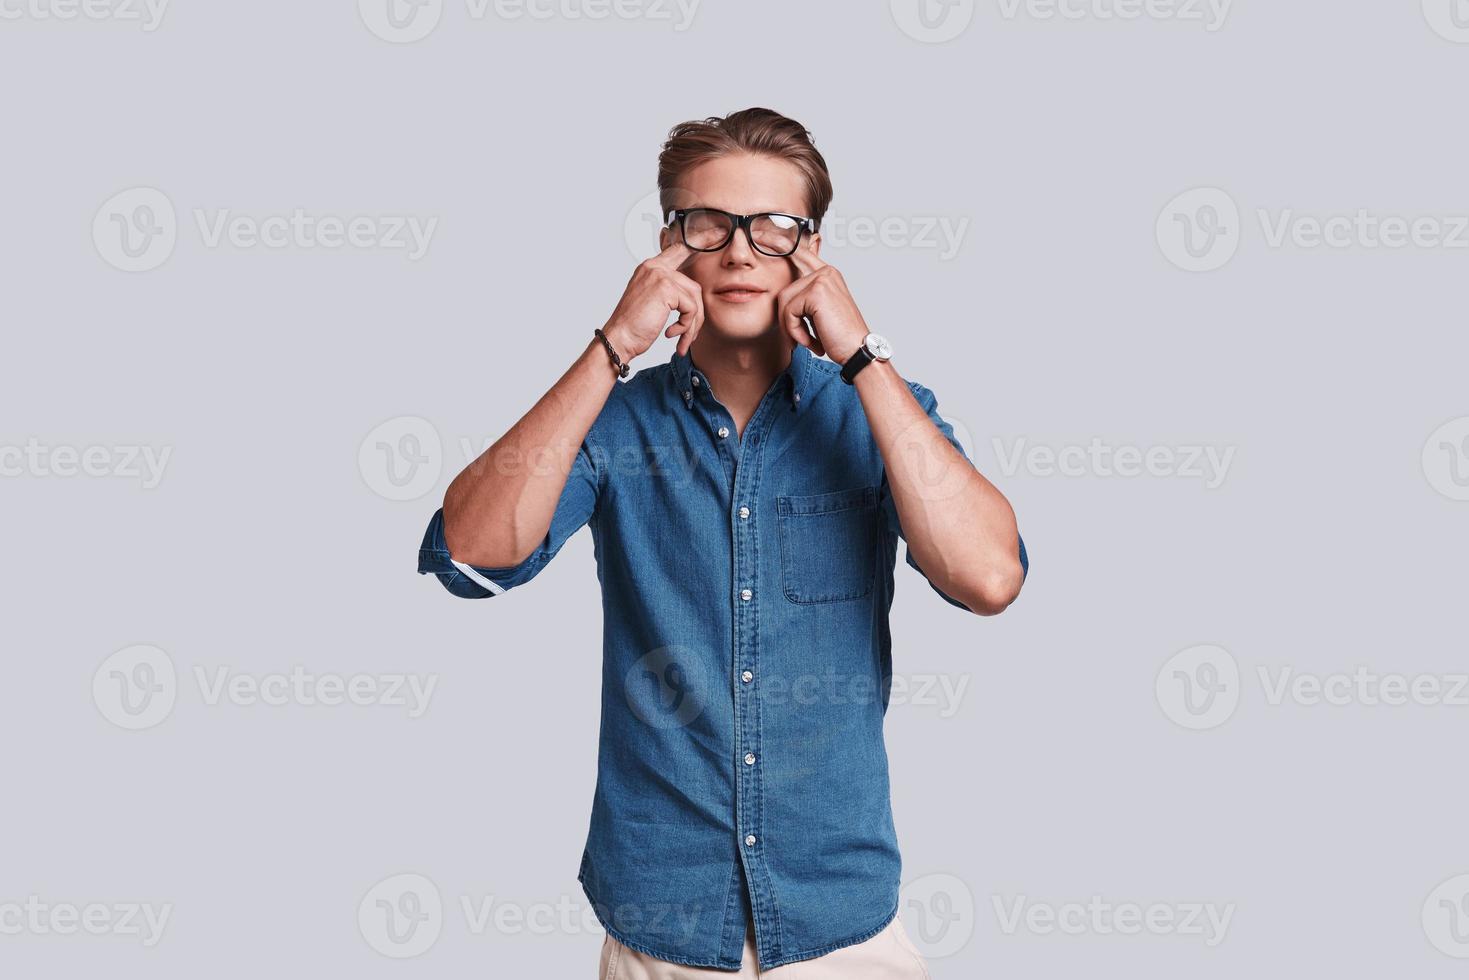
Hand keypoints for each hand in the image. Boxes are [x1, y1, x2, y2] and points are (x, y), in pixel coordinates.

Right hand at [601, 239, 703, 360]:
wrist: (619, 338)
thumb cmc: (634, 326)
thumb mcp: (653, 302)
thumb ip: (670, 291)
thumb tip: (694, 292)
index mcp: (651, 268)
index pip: (680, 249)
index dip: (700, 241)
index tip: (718, 232)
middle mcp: (655, 267)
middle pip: (693, 285)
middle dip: (698, 313)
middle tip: (694, 334)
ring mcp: (660, 275)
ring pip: (695, 298)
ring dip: (692, 324)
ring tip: (682, 339)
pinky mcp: (666, 288)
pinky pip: (691, 308)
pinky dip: (685, 326)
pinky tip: (671, 334)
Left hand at [775, 237, 869, 364]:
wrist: (857, 351)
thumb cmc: (839, 336)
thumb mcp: (819, 313)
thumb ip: (804, 298)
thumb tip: (782, 293)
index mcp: (827, 274)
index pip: (799, 251)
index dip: (780, 242)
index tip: (761, 234)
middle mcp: (826, 272)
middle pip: (785, 286)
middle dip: (783, 315)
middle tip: (775, 292)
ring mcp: (821, 279)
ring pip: (785, 301)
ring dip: (791, 328)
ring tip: (808, 341)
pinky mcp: (816, 291)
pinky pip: (790, 311)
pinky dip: (796, 331)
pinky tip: (812, 341)